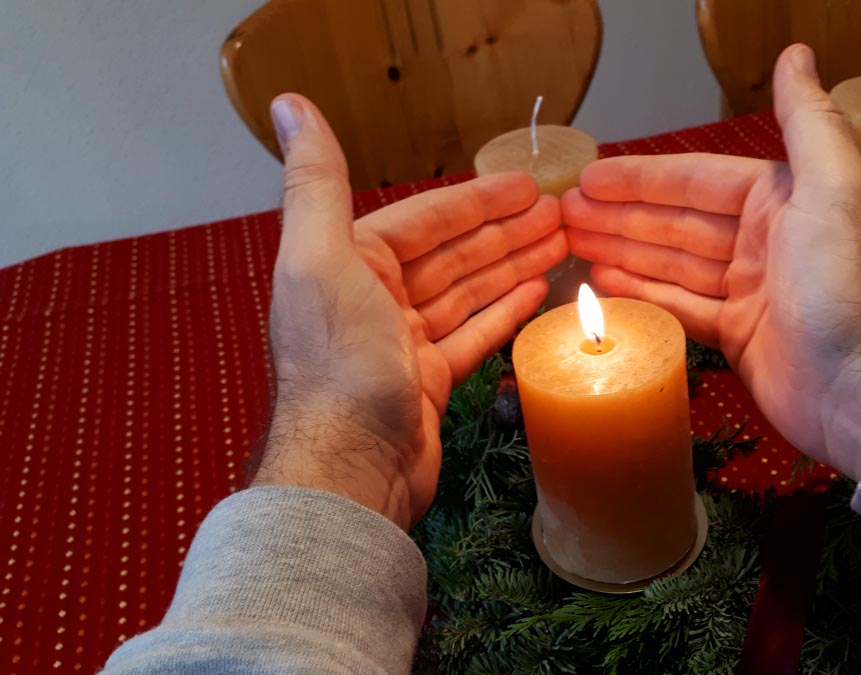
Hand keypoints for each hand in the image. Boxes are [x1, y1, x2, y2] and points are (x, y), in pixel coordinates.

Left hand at [252, 94, 565, 527]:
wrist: (348, 467)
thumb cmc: (337, 363)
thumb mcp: (321, 258)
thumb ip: (316, 182)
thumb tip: (289, 103)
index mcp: (349, 263)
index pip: (425, 219)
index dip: (478, 199)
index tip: (528, 185)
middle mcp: (374, 298)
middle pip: (453, 253)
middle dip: (506, 230)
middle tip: (561, 212)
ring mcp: (404, 344)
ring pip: (469, 291)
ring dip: (513, 264)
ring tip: (562, 244)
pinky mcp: (430, 383)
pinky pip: (474, 334)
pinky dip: (504, 311)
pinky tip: (537, 292)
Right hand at [562, 46, 860, 479]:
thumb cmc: (846, 283)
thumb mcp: (833, 186)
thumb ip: (807, 119)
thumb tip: (795, 53)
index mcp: (784, 200)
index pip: (697, 180)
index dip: (641, 178)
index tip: (590, 177)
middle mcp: (765, 240)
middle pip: (677, 221)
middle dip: (620, 215)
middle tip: (564, 214)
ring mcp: (750, 291)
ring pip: (673, 262)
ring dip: (623, 251)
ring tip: (571, 244)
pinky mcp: (738, 336)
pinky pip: (681, 306)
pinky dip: (644, 293)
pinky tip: (606, 284)